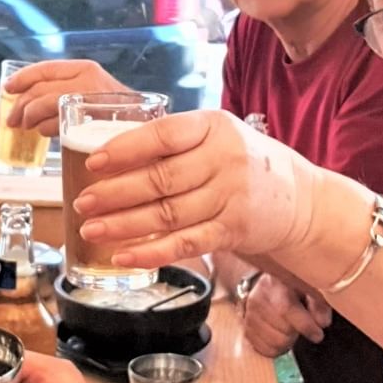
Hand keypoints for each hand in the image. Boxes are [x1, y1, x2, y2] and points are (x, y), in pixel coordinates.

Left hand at [2, 60, 129, 136]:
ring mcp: (86, 100)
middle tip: (13, 120)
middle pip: (38, 90)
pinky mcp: (87, 122)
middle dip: (20, 106)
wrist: (149, 132)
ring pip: (42, 107)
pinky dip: (44, 129)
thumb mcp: (94, 92)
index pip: (45, 68)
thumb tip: (30, 97)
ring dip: (30, 120)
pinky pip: (53, 125)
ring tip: (30, 127)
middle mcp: (86, 80)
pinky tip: (46, 134)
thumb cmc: (120, 114)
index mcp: (85, 68)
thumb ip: (67, 89)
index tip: (8, 87)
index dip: (22, 78)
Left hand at [71, 110, 319, 268]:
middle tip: (82, 202)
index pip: (163, 135)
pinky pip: (185, 244)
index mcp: (213, 126)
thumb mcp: (216, 136)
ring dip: (124, 225)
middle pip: (161, 179)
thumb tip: (108, 155)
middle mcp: (224, 159)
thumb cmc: (243, 163)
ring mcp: (231, 197)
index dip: (126, 149)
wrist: (300, 198)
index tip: (94, 161)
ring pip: (168, 214)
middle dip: (115, 193)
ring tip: (92, 230)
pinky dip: (151, 252)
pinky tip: (124, 256)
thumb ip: (173, 143)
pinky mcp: (233, 231)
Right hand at [241, 277, 328, 358]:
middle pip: (282, 331)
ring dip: (288, 342)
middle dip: (297, 333)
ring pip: (274, 343)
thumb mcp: (309, 288)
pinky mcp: (246, 329)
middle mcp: (258, 299)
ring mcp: (249, 315)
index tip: (318, 334)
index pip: (286, 309)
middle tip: (301, 327)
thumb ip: (319, 304)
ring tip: (291, 331)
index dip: (305, 326)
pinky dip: (276, 349)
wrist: (266, 286)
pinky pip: (264, 350)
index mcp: (275, 284)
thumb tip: (322, 322)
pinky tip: (281, 337)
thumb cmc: (292, 288)